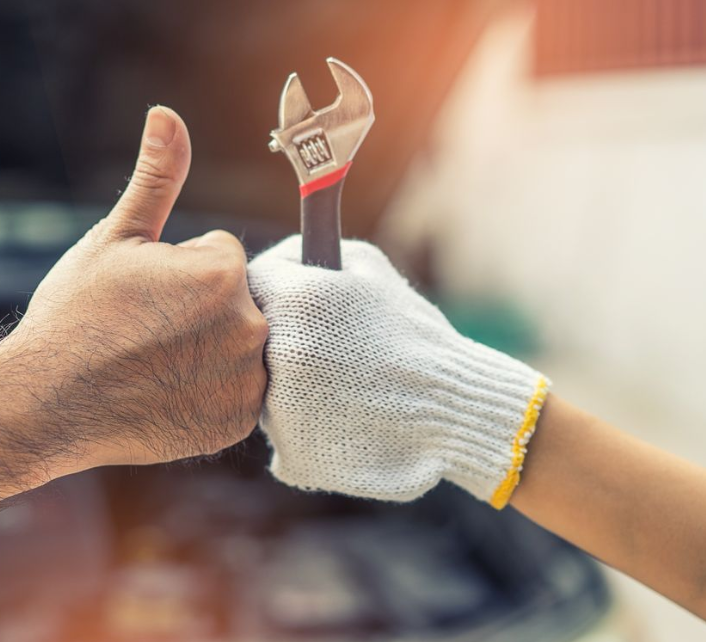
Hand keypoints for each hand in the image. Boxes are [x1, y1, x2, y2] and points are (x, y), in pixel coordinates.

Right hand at [0, 107, 267, 482]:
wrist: (45, 404)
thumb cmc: (74, 316)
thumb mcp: (114, 238)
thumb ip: (157, 177)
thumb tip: (167, 113)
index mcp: (223, 274)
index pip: (222, 255)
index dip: (179, 271)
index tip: (143, 297)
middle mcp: (249, 329)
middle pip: (237, 300)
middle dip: (200, 307)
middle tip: (146, 331)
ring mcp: (245, 382)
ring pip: (240, 343)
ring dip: (210, 346)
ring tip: (155, 361)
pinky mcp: (236, 422)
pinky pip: (239, 390)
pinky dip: (211, 389)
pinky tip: (168, 390)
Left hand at [247, 236, 547, 507]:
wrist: (456, 410)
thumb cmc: (414, 333)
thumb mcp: (368, 268)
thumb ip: (312, 253)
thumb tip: (277, 255)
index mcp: (296, 301)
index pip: (253, 283)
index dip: (276, 288)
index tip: (295, 297)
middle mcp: (279, 354)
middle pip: (249, 340)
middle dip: (279, 337)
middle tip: (326, 347)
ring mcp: (281, 408)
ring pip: (260, 388)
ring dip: (288, 383)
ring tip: (341, 384)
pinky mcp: (291, 452)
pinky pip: (281, 430)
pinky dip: (303, 424)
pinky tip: (342, 416)